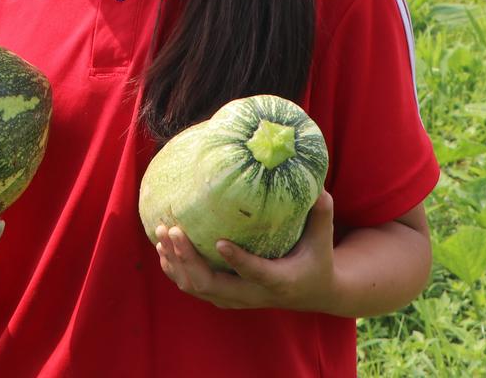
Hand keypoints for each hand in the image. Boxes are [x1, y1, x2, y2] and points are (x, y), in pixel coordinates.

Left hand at [154, 191, 335, 310]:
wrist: (312, 292)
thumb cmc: (317, 257)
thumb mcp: (322, 238)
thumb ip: (320, 214)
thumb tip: (317, 186)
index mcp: (280, 281)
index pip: (257, 274)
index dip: (238, 262)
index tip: (219, 242)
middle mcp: (254, 295)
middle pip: (214, 286)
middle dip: (190, 260)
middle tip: (173, 230)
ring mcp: (237, 299)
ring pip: (199, 288)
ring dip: (177, 263)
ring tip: (162, 233)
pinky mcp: (226, 297)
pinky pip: (194, 287)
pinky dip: (176, 270)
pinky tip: (163, 248)